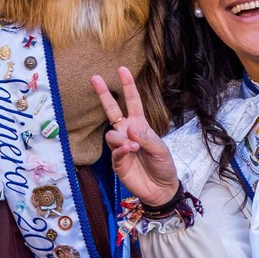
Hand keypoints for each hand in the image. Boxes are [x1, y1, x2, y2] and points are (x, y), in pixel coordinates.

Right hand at [94, 67, 177, 207]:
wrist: (161, 188)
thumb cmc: (163, 165)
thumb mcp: (161, 149)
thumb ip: (146, 138)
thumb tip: (129, 127)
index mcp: (140, 125)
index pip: (133, 102)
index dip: (128, 87)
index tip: (122, 70)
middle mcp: (128, 133)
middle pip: (112, 110)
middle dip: (104, 94)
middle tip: (95, 77)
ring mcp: (121, 146)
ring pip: (111, 134)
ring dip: (122, 139)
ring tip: (134, 147)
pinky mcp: (117, 162)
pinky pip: (115, 151)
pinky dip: (122, 149)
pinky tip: (130, 150)